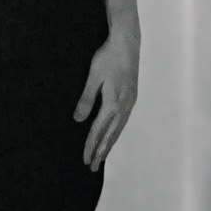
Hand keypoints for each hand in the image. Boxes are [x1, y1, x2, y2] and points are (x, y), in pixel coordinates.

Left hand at [72, 34, 138, 171]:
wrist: (127, 43)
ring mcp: (130, 102)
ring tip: (102, 156)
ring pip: (118, 129)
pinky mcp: (132, 96)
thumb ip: (86, 99)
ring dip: (109, 144)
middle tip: (92, 167)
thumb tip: (78, 119)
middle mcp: (124, 106)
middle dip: (100, 152)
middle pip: (110, 135)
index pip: (98, 131)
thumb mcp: (93, 77)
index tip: (84, 160)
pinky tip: (114, 134)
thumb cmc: (108, 57)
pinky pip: (123, 121)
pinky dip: (117, 132)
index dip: (90, 146)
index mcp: (113, 103)